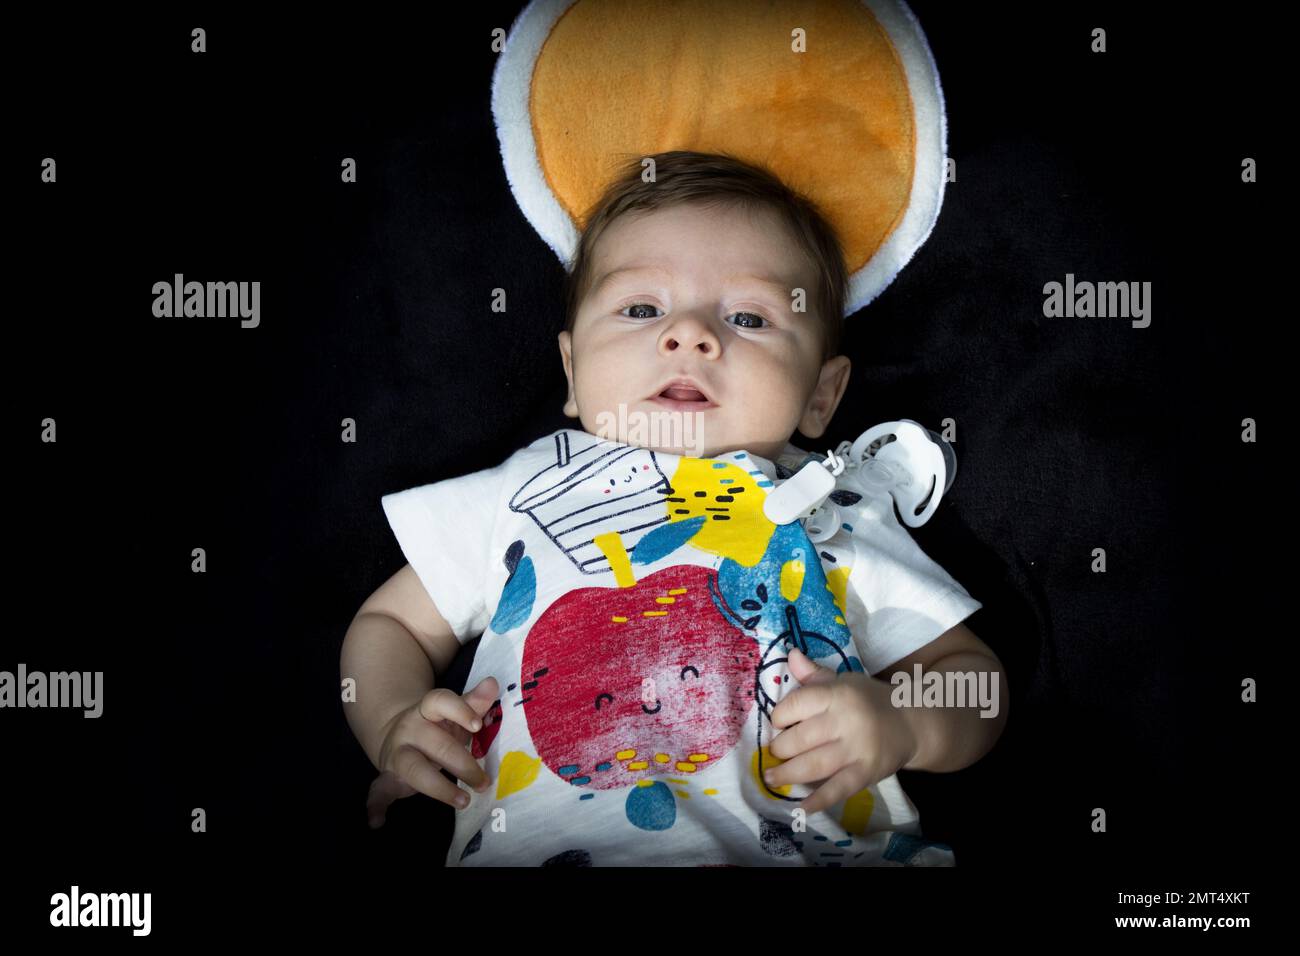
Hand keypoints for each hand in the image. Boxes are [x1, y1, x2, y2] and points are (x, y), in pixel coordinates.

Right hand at [367, 675, 498, 827]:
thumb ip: (474, 701)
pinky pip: (378, 790)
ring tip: (463, 801)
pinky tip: (376, 821)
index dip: (459, 711)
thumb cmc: (437, 725)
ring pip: (414, 768)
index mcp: (427, 710)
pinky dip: (375, 806)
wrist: (396, 733)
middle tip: (485, 782)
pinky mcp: (388, 777)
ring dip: (439, 787)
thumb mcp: (454, 712)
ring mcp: (397, 754)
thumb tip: (493, 683)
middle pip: (437, 744)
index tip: (477, 725)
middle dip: (463, 764)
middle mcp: (410, 730)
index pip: (440, 702)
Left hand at [765, 648, 917, 815]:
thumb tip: (790, 655)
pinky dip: (817, 801)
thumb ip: (815, 675)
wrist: (913, 723)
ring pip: (814, 764)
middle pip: (801, 738)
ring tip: (771, 778)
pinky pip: (837, 789)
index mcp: (838, 695)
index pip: (798, 704)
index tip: (777, 723)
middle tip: (774, 753)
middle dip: (781, 748)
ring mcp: (856, 750)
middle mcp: (846, 722)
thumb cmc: (871, 700)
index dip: (780, 716)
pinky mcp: (865, 773)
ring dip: (788, 774)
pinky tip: (799, 809)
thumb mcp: (845, 682)